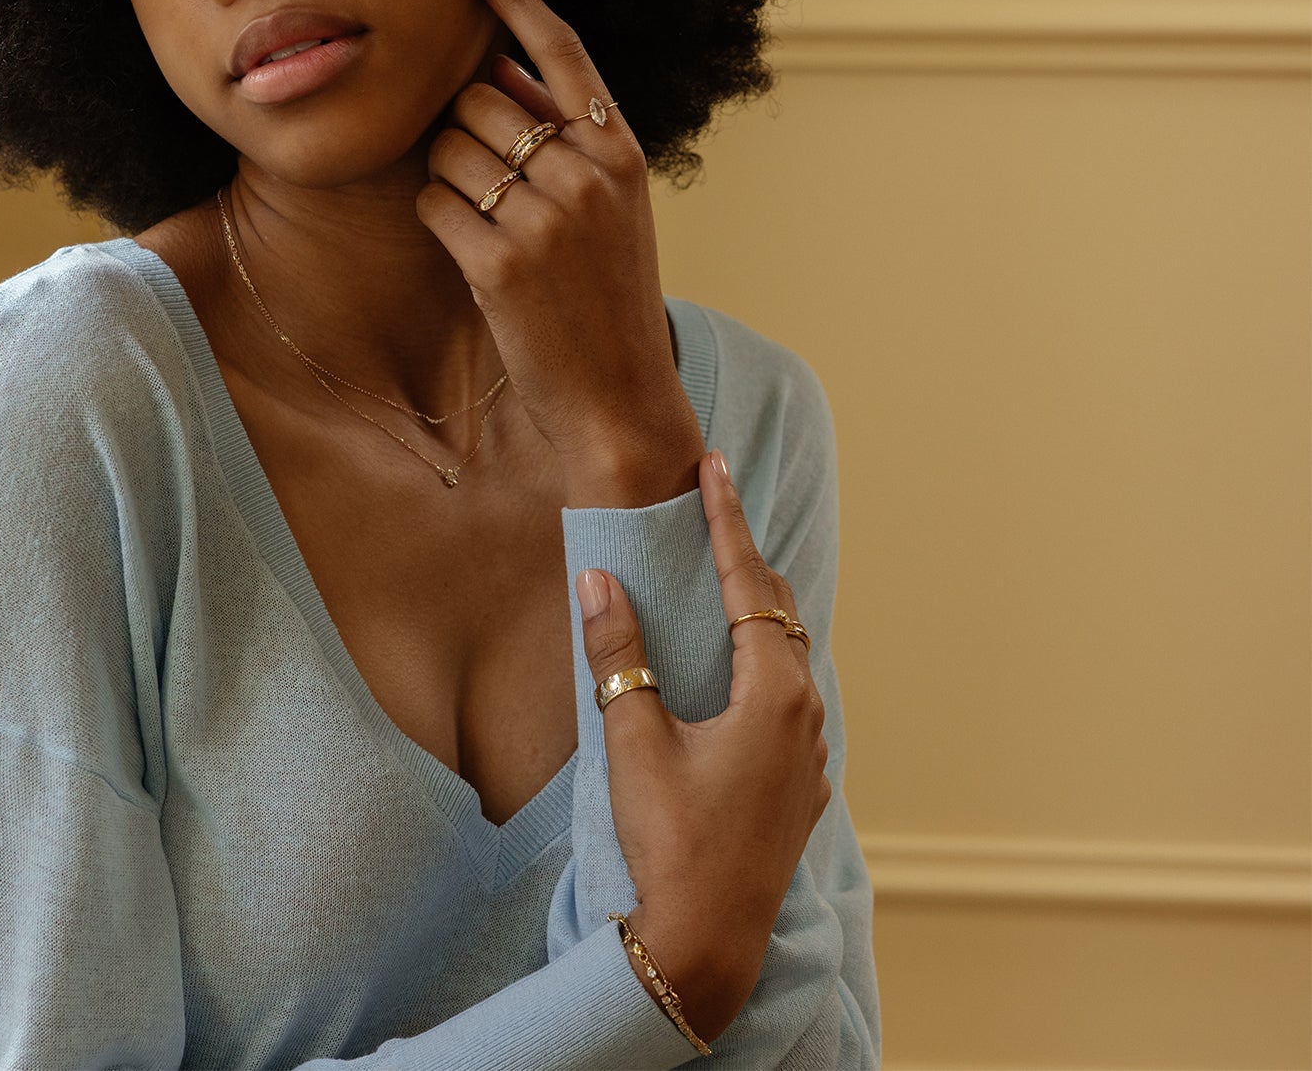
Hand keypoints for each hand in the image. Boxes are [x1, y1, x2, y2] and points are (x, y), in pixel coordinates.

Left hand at [415, 0, 704, 506]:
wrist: (621, 398)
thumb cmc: (608, 301)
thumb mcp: (613, 212)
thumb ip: (568, 142)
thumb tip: (502, 73)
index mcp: (621, 153)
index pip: (564, 51)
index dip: (517, 2)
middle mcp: (588, 174)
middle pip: (479, 100)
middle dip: (464, 133)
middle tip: (488, 188)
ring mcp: (547, 218)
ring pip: (448, 149)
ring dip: (447, 179)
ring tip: (486, 226)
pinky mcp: (502, 264)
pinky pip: (433, 204)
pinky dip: (438, 223)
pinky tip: (469, 257)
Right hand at [578, 451, 832, 1042]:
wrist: (707, 944)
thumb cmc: (670, 841)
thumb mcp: (634, 741)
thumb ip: (618, 655)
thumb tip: (597, 580)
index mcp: (774, 693)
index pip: (747, 583)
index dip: (727, 520)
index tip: (714, 465)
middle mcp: (807, 713)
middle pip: (780, 611)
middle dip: (745, 558)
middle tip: (717, 508)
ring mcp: (812, 752)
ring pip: (791, 655)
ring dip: (758, 611)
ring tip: (726, 577)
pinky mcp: (802, 783)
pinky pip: (791, 695)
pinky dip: (765, 660)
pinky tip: (739, 668)